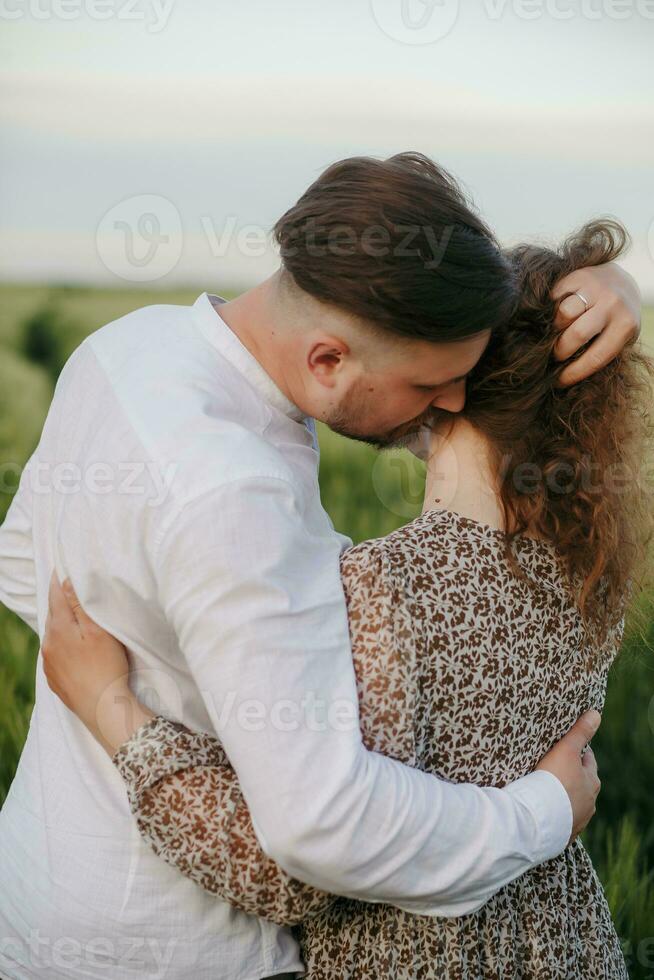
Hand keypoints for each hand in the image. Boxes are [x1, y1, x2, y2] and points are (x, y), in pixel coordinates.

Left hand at [43, 574, 152, 755]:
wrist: (103, 709)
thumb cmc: (106, 667)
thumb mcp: (98, 631)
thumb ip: (80, 606)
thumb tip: (67, 582)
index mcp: (58, 630)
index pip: (56, 596)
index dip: (59, 580)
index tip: (62, 567)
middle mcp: (48, 645)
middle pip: (53, 614)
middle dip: (61, 601)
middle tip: (71, 587)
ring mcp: (49, 664)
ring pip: (53, 635)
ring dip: (62, 624)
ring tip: (76, 617)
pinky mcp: (55, 680)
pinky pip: (56, 654)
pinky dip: (64, 644)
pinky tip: (77, 648)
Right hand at [536, 710, 601, 841]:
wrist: (538, 818)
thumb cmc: (553, 780)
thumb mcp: (566, 750)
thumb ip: (580, 732)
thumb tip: (596, 714)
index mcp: (591, 782)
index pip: (588, 761)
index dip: (579, 752)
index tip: (569, 747)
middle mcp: (589, 803)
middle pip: (582, 784)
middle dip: (572, 776)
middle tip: (556, 767)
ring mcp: (577, 820)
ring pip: (573, 804)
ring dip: (564, 797)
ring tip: (548, 791)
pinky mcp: (563, 834)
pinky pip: (560, 820)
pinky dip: (555, 814)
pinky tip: (545, 810)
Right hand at [552, 262, 640, 385]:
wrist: (622, 281)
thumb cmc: (617, 318)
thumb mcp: (618, 336)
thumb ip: (601, 351)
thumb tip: (568, 376)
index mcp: (625, 326)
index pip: (596, 357)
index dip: (574, 373)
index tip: (559, 381)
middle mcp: (613, 304)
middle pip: (577, 333)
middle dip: (560, 350)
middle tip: (555, 356)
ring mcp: (596, 288)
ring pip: (564, 312)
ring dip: (554, 327)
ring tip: (556, 332)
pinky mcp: (580, 275)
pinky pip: (556, 297)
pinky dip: (551, 309)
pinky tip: (554, 315)